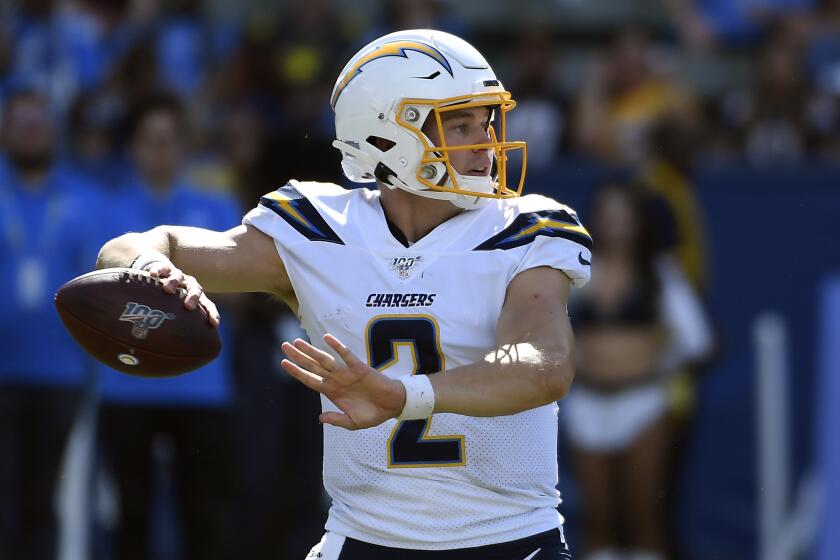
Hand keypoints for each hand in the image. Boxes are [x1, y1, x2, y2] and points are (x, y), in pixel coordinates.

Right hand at [146, 262, 219, 326]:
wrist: (161, 275)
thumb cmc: (168, 301)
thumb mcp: (173, 315)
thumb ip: (172, 332)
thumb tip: (162, 356)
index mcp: (197, 298)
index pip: (208, 306)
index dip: (212, 315)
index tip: (214, 325)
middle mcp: (189, 286)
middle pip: (196, 290)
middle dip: (193, 298)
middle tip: (188, 306)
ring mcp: (177, 276)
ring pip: (179, 276)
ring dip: (174, 282)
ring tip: (168, 289)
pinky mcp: (163, 268)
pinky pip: (162, 268)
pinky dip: (158, 270)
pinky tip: (154, 275)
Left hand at [280, 334, 406, 429]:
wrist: (392, 406)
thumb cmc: (372, 414)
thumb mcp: (353, 423)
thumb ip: (337, 420)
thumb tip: (320, 417)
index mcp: (332, 392)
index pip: (309, 379)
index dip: (296, 372)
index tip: (283, 363)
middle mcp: (336, 380)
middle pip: (313, 365)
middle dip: (298, 356)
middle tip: (284, 345)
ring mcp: (346, 373)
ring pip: (325, 359)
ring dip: (311, 350)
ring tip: (298, 341)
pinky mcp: (359, 367)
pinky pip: (346, 355)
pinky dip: (337, 346)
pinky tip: (327, 338)